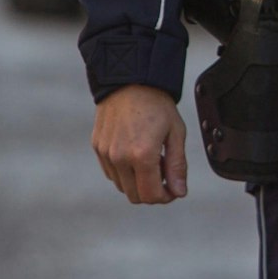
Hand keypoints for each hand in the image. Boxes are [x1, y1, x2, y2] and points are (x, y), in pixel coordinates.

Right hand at [92, 84, 187, 204]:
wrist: (129, 81)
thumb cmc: (157, 105)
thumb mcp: (176, 133)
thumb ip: (177, 166)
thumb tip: (179, 192)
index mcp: (142, 155)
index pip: (151, 195)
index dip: (165, 197)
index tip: (173, 189)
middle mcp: (120, 158)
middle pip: (135, 196)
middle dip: (152, 192)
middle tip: (164, 175)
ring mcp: (106, 154)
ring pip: (122, 186)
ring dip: (137, 182)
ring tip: (151, 161)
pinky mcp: (98, 148)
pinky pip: (111, 173)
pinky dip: (124, 172)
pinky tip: (136, 155)